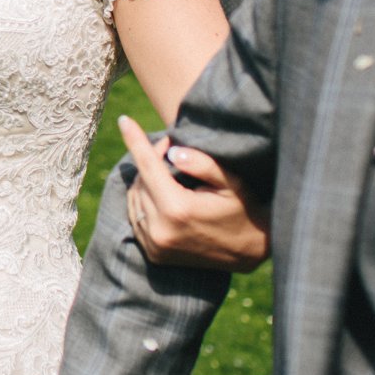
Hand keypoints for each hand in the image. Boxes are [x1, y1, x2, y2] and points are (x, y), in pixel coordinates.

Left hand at [119, 115, 268, 271]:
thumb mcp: (230, 181)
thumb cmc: (243, 208)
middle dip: (150, 161)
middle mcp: (160, 229)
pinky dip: (144, 202)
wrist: (251, 250)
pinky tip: (161, 194)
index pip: (147, 166)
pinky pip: (136, 218)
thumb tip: (172, 151)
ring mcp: (155, 245)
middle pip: (140, 182)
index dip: (135, 140)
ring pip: (135, 199)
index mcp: (177, 208)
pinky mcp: (155, 254)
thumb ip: (202, 164)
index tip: (124, 120)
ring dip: (146, 182)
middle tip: (171, 150)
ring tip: (168, 173)